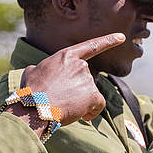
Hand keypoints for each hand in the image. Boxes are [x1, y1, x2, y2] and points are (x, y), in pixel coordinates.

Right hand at [7, 33, 125, 133]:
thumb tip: (38, 71)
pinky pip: (98, 105)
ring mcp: (88, 79)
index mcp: (66, 56)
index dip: (108, 41)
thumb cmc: (30, 92)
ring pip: (90, 94)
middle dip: (77, 90)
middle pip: (86, 80)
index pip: (91, 46)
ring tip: (63, 106)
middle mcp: (80, 65)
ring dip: (80, 102)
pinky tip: (79, 115)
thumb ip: (43, 68)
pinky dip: (91, 112)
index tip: (122, 37)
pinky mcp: (93, 95)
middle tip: (61, 99)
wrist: (34, 108)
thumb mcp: (32, 72)